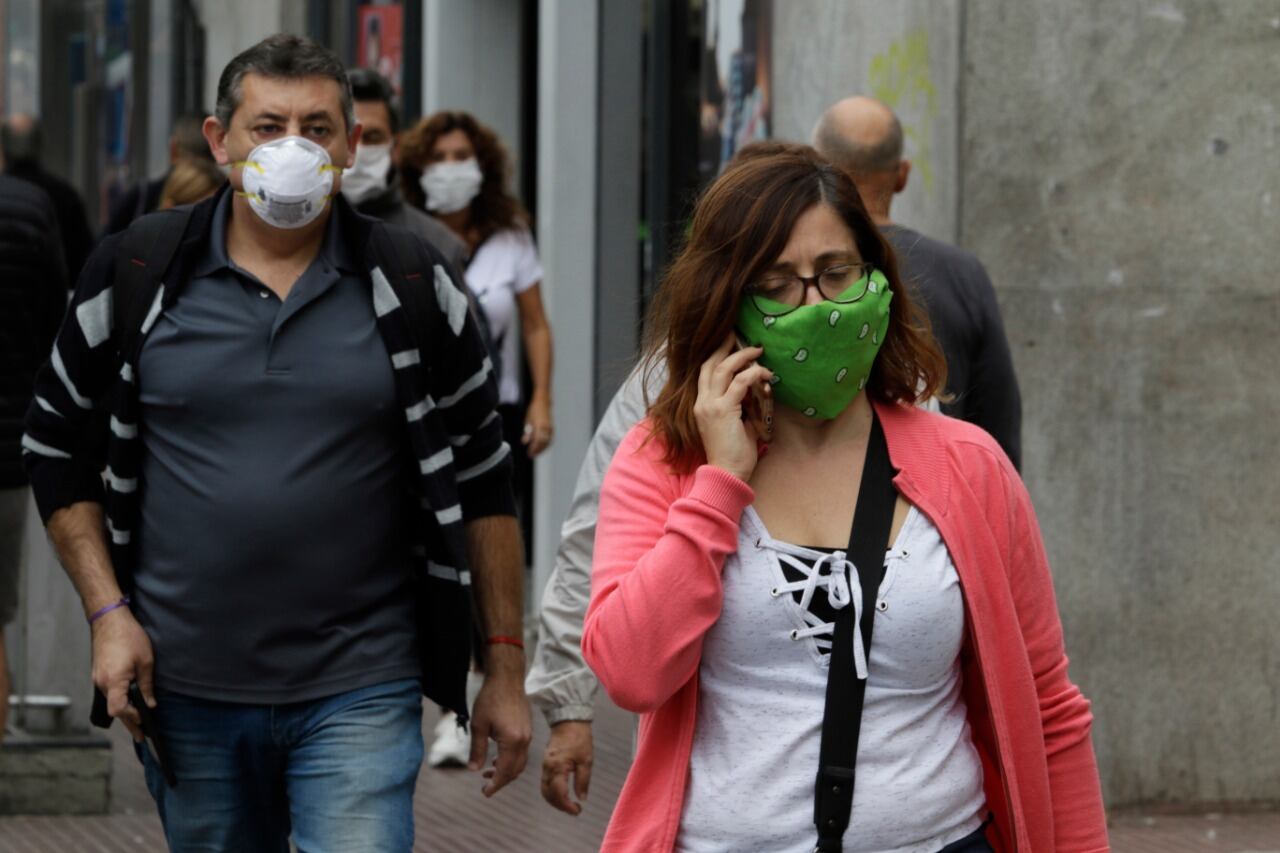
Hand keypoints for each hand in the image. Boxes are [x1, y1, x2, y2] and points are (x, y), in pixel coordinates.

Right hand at [91, 608, 154, 741]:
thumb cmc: (129, 636)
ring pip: (111, 701)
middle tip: (142, 736)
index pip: (119, 710)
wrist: (109, 619)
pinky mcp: (98, 673)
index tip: (145, 724)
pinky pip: (109, 692)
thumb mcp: (145, 661)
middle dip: (129, 723)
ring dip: (124, 712)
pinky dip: (119, 700)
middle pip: (114, 710)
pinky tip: (129, 702)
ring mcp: (97, 678)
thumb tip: (150, 704)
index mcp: (113, 681)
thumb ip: (146, 685)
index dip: (132, 718)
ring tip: (138, 722)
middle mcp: (101, 683)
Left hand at [468, 662, 532, 796]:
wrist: (507, 678)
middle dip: (502, 781)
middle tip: (486, 786)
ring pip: (520, 762)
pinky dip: (511, 760)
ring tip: (489, 772)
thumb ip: (477, 749)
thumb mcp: (479, 725)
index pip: (506, 771)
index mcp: (513, 741)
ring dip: (507, 771)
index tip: (485, 793)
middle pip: (516, 770)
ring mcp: (528, 734)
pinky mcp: (527, 728)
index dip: (496, 785)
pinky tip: (498, 757)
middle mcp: (524, 740)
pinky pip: (522, 751)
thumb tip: (474, 769)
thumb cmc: (490, 699)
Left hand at [523, 394, 553, 456]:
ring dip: (542, 449)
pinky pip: (549, 439)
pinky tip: (541, 448)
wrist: (544, 402)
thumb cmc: (534, 410)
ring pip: (547, 442)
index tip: (529, 454)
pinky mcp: (552, 429)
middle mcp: (546, 428)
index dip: (533, 449)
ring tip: (536, 453)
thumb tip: (525, 441)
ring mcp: (550, 428)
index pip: (537, 441)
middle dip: (537, 450)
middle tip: (531, 455)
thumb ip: (527, 432)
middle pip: (543, 443)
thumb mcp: (528, 420)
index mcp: (540, 426)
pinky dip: (545, 445)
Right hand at [540, 720, 593, 814]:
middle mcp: (547, 768)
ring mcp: (544, 766)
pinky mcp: (545, 764)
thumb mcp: (586, 760)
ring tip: (569, 804)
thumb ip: (583, 780)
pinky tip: (563, 793)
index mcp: (557, 767)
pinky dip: (552, 792)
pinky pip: (545, 783)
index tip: (578, 810)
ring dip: (555, 801)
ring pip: (544, 790)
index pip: (558, 794)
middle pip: (548, 795)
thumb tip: (581, 798)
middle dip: (560, 806)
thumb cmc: (579, 738)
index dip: (567, 806)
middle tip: (574, 810)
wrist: (568, 721)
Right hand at [694, 335, 772, 481]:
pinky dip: (754, 374)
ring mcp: (710, 405)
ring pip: (723, 369)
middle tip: (738, 334)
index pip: (705, 372)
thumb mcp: (736, 423)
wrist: (727, 474)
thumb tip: (757, 390)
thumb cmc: (733, 453)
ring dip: (742, 357)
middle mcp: (702, 402)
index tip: (729, 342)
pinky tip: (765, 374)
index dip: (716, 355)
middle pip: (710, 364)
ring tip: (758, 351)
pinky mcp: (723, 410)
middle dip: (724, 347)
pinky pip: (740, 383)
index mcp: (702, 405)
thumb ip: (741, 405)